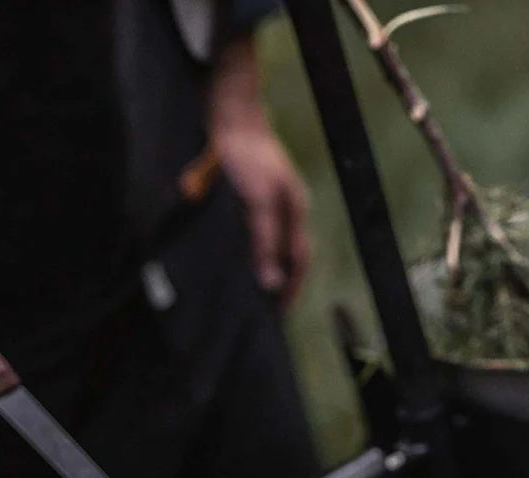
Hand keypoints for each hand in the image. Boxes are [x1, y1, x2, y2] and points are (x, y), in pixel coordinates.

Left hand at [209, 37, 310, 309]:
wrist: (228, 113)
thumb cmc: (245, 156)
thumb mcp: (257, 203)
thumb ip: (264, 243)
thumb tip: (271, 283)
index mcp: (296, 209)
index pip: (300, 259)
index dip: (292, 287)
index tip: (279, 313)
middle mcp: (287, 206)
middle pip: (287, 253)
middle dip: (279, 281)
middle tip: (263, 309)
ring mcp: (270, 198)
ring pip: (270, 242)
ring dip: (262, 266)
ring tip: (248, 289)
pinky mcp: (250, 192)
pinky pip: (253, 230)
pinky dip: (248, 248)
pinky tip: (234, 257)